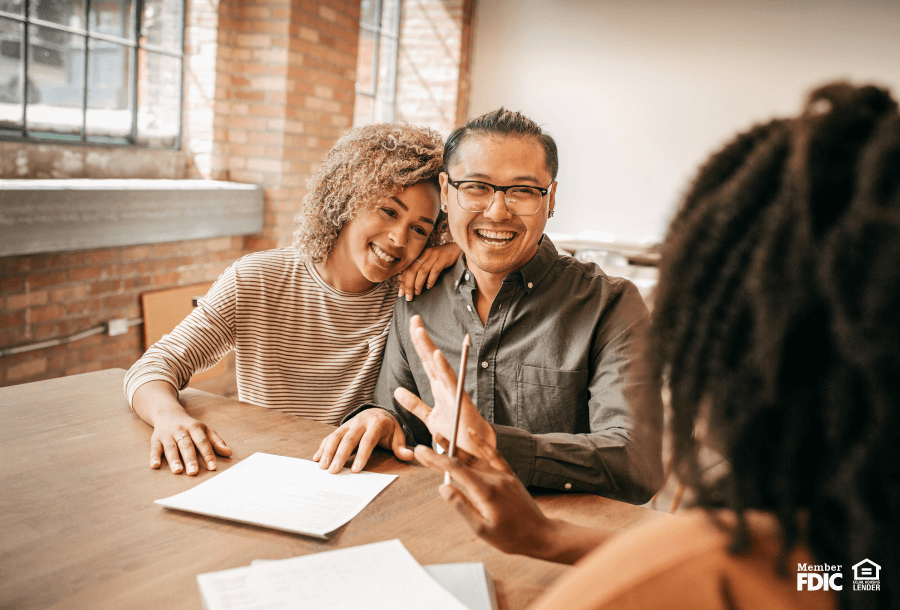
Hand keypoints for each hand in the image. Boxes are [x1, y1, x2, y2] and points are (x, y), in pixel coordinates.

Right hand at [150, 411, 231, 475]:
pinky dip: (154, 457)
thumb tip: (229, 453)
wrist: (167, 413)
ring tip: (178, 471)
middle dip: (190, 459)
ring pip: (171, 448)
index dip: (208, 455)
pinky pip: (154, 448)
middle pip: (186, 445)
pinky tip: (155, 466)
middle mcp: (181, 430)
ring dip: (174, 459)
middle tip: (194, 472)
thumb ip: (216, 442)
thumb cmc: (190, 426)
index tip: (212, 467)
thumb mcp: (205, 430)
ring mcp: (167, 435)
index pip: (203, 442)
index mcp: (195, 428)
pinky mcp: (156, 439)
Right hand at [313, 408, 412, 472]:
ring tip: (322, 466)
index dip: (362, 455)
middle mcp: (360, 422)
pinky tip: (316, 458)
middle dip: (340, 456)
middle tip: (333, 471)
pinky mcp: (341, 427)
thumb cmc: (388, 428)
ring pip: (336, 436)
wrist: (378, 413)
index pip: (368, 440)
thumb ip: (401, 446)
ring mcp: (349, 424)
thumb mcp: (397, 435)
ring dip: (327, 451)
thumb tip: (409, 455)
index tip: (356, 470)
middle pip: (348, 439)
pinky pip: (330, 436)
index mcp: (376, 423)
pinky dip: (322, 447)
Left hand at [394, 315, 495, 453]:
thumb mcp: (429, 417)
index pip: (425, 360)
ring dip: (428, 347)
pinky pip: (449, 382)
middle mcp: (445, 384)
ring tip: (419, 330)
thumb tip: (397, 391)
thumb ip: (414, 403)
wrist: (474, 448)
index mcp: (438, 386)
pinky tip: (436, 354)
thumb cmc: (456, 431)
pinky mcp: (459, 400)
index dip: (418, 343)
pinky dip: (443, 368)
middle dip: (422, 338)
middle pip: (430, 357)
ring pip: (437, 365)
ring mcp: (452, 391)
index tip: (413, 325)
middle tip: (414, 318)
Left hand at [397, 242, 460, 300]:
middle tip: (408, 297)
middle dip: (408, 285)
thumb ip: (416, 268)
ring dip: (418, 284)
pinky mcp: (444, 258)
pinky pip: (435, 270)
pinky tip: (429, 286)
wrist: (458, 248)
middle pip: (412, 270)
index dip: (403, 282)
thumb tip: (401, 278)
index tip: (400, 293)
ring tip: (417, 293)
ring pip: (422, 271)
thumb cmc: (442, 257)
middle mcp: (425, 254)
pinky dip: (431, 279)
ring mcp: (434, 255)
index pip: (407, 269)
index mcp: (420, 254)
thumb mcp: (428, 261)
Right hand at [415, 427, 556, 557]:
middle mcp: (494, 478)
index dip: (435, 460)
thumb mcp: (482, 529)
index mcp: (485, 491)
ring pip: (475, 456)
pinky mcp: (509, 475)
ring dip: (456, 447)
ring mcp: (502, 475)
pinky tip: (471, 433)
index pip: (455, 470)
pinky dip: (482, 443)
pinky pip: (493, 454)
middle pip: (462, 461)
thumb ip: (462, 506)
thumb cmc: (511, 537)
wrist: (540, 535)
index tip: (420, 452)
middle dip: (440, 454)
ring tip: (439, 437)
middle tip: (421, 448)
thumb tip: (443, 488)